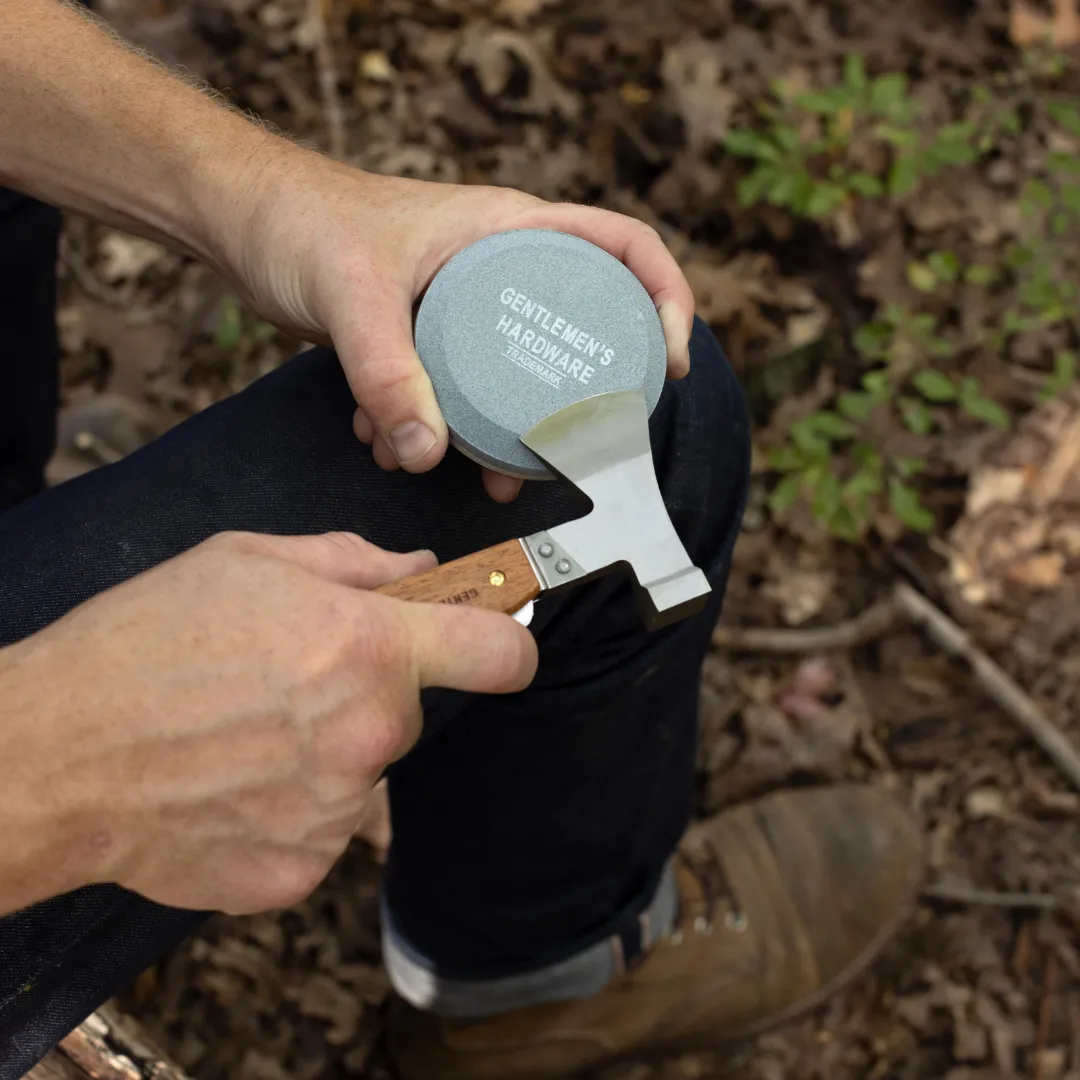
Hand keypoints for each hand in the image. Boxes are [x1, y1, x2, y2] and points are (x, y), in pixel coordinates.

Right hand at [0, 532, 535, 915]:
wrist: (50, 756)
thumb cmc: (140, 643)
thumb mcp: (245, 560)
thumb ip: (353, 562)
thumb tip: (422, 573)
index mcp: (368, 648)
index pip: (499, 653)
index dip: (507, 642)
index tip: (494, 644)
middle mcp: (368, 733)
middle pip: (405, 712)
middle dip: (363, 695)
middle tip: (283, 681)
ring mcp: (337, 811)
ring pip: (360, 771)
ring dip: (321, 755)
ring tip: (238, 735)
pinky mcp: (300, 870)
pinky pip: (321, 829)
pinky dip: (287, 811)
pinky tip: (226, 785)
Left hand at [226, 151, 695, 500]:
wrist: (241, 218)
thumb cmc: (299, 219)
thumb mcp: (352, 295)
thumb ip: (387, 374)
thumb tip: (425, 451)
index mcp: (510, 229)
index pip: (624, 247)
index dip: (665, 298)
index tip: (670, 362)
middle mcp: (498, 265)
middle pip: (579, 326)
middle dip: (578, 398)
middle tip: (575, 448)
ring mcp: (465, 304)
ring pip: (514, 373)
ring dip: (500, 432)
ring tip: (480, 473)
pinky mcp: (429, 337)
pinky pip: (458, 389)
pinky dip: (434, 424)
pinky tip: (393, 445)